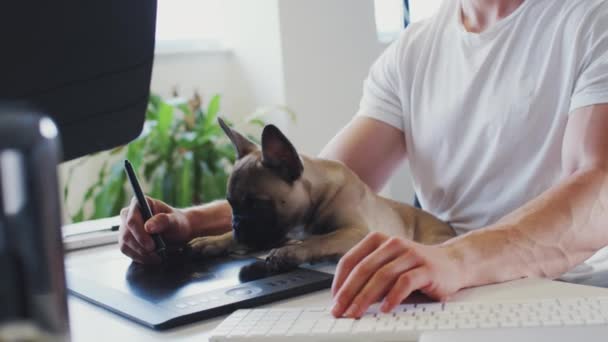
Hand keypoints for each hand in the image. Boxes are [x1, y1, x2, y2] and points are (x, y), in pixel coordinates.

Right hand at [118, 197, 191, 263]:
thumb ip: (163, 221)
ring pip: (125, 244)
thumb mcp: (175, 221)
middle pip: (127, 234)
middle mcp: (128, 214)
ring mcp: (125, 228)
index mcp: (139, 203)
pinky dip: (139, 257)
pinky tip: (152, 258)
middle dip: (141, 246)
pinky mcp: (126, 240)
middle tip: (157, 253)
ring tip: (157, 256)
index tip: (152, 245)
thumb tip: (148, 227)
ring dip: (141, 253)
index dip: (140, 234)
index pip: (132, 220)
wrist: (177, 232)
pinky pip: (127, 251)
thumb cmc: (177, 223)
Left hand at [331, 232, 464, 317]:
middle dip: (348, 292)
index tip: (333, 299)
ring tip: (356, 312)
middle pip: (364, 268)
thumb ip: (370, 279)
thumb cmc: (415, 268)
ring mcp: (410, 254)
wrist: (452, 263)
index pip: (351, 259)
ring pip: (382, 275)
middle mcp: (393, 243)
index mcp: (378, 240)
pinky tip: (385, 309)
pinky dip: (392, 297)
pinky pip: (405, 282)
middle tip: (339, 310)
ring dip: (365, 297)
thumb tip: (346, 300)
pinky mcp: (426, 268)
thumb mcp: (389, 269)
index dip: (339, 281)